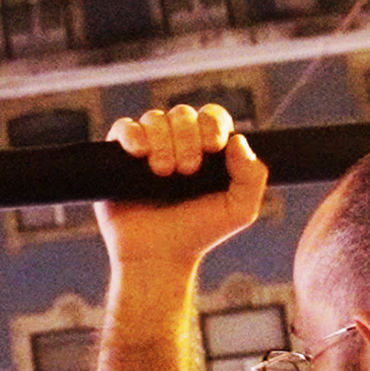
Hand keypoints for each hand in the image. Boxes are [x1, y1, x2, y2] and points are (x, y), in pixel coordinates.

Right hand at [95, 104, 266, 275]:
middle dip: (187, 137)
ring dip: (162, 141)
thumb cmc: (198, 234)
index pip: (211, 115)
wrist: (158, 256)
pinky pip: (123, 128)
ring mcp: (146, 149)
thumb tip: (238, 140)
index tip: (213, 147)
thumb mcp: (239, 210)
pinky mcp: (117, 157)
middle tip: (187, 171)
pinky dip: (132, 134)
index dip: (212, 124)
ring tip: (163, 173)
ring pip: (153, 118)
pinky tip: (139, 153)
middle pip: (182, 114)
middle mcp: (176, 143)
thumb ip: (252, 175)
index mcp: (205, 149)